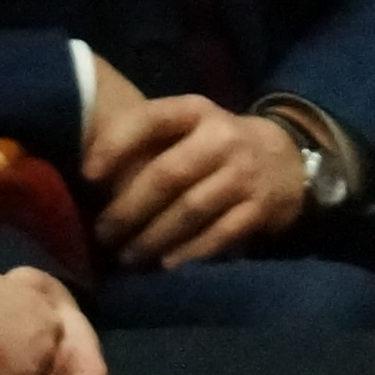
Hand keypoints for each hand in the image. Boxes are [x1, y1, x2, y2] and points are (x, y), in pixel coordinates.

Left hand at [93, 91, 310, 266]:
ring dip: (153, 237)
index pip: (150, 119)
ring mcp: (244, 173)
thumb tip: (89, 178)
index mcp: (196, 111)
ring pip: (190, 209)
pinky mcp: (259, 207)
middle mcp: (221, 138)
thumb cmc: (216, 146)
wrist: (288, 160)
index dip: (116, 145)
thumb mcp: (190, 127)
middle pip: (167, 175)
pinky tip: (166, 264)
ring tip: (128, 255)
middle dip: (128, 209)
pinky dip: (190, 251)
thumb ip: (149, 142)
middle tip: (103, 234)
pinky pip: (219, 234)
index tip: (87, 175)